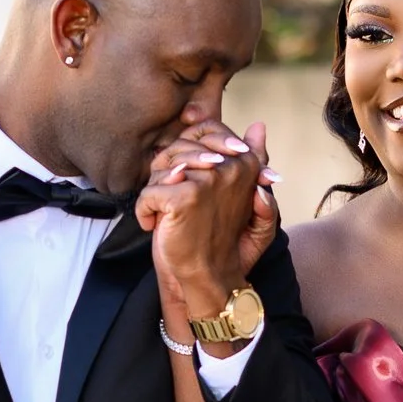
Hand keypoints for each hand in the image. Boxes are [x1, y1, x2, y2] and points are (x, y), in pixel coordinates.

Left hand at [137, 118, 277, 326]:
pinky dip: (144, 213)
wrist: (209, 276)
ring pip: (160, 170)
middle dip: (167, 176)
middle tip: (175, 204)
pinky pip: (148, 193)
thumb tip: (258, 125)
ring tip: (170, 216)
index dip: (184, 150)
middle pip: (176, 149)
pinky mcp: (184, 198)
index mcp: (243, 162)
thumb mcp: (242, 195)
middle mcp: (229, 167)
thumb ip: (251, 158)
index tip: (184, 177)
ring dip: (157, 196)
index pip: (203, 130)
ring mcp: (207, 181)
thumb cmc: (220, 235)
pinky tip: (157, 227)